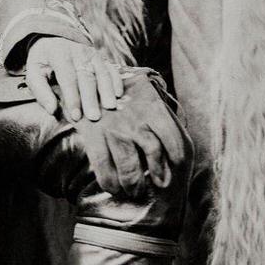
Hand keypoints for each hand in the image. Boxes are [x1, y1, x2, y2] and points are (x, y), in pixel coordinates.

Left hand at [23, 38, 123, 123]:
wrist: (54, 34)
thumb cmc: (43, 58)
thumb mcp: (34, 70)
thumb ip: (40, 90)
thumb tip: (52, 110)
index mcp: (59, 55)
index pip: (67, 78)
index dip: (72, 98)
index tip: (76, 116)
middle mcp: (78, 53)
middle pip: (87, 77)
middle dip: (91, 98)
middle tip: (94, 117)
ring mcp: (92, 54)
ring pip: (102, 72)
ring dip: (107, 91)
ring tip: (110, 107)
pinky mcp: (101, 57)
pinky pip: (111, 68)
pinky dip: (116, 81)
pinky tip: (119, 94)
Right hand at [79, 81, 190, 200]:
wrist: (86, 73)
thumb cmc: (123, 91)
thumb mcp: (146, 93)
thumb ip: (162, 114)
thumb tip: (178, 138)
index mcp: (152, 107)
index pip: (172, 137)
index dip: (177, 158)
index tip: (176, 167)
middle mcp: (135, 118)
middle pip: (153, 153)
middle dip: (158, 174)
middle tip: (158, 184)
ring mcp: (113, 128)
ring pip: (129, 166)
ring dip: (134, 185)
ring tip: (135, 191)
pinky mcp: (93, 134)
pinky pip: (103, 166)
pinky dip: (109, 182)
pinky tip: (113, 188)